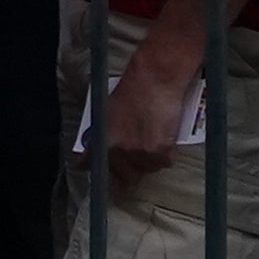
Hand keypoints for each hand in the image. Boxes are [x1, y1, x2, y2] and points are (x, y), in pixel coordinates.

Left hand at [96, 28, 203, 186]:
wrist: (154, 81)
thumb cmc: (131, 91)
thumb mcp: (106, 112)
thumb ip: (100, 134)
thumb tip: (94, 146)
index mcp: (104, 141)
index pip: (93, 165)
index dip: (97, 173)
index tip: (99, 176)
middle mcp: (120, 151)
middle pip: (126, 178)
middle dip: (130, 170)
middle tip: (135, 157)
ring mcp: (141, 153)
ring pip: (148, 170)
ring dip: (149, 161)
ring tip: (151, 141)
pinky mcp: (161, 151)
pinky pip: (164, 163)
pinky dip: (165, 154)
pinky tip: (163, 139)